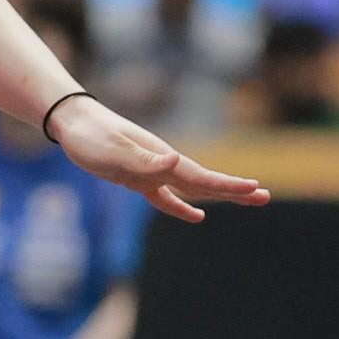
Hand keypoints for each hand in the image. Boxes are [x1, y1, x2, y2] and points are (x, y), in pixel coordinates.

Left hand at [44, 93, 269, 223]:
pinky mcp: (137, 178)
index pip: (201, 176)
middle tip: (265, 197)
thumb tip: (175, 162)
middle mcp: (163, 164)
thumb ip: (144, 160)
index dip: (228, 185)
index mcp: (163, 158)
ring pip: (192, 189)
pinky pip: (165, 197)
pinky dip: (181, 206)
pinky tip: (196, 216)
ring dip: (217, 196)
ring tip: (246, 202)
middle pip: (205, 182)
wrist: (73, 122)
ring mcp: (152, 171)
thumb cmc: (91, 136)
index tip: (255, 189)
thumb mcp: (115, 150)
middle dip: (235, 191)